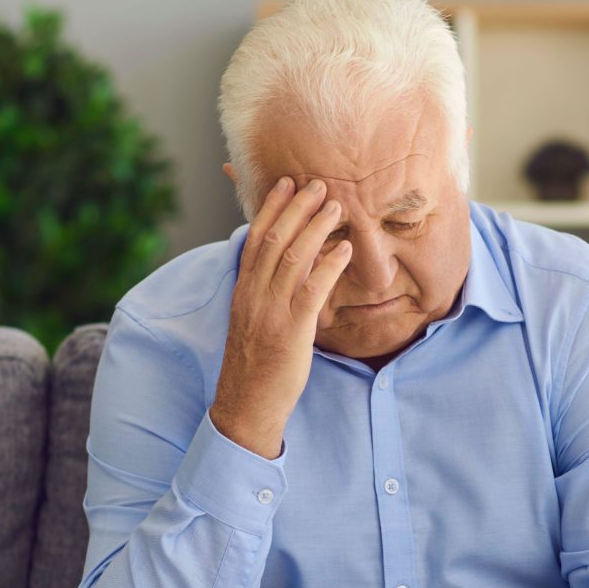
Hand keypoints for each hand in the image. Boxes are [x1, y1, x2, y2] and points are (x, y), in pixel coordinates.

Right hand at [210, 176, 353, 458]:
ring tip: (337, 207)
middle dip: (296, 208)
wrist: (246, 403)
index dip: (271, 208)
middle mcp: (253, 295)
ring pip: (292, 259)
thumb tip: (285, 266)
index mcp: (243, 290)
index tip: (286, 183)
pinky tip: (345, 250)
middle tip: (319, 183)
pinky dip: (329, 266)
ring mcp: (271, 312)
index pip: (255, 238)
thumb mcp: (253, 320)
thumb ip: (265, 291)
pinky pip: (312, 291)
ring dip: (316, 228)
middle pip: (274, 240)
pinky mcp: (291, 331)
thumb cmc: (255, 364)